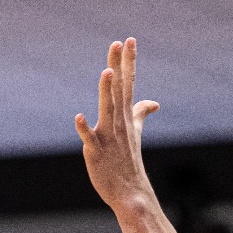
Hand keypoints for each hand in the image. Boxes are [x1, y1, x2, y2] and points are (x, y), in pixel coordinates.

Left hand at [75, 38, 157, 213]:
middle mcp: (119, 123)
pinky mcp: (96, 153)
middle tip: (119, 43)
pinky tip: (78, 117)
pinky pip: (90, 140)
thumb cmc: (128, 162)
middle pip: (119, 90)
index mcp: (126, 117)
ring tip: (107, 71)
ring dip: (107, 91)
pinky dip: (84, 129)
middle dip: (119, 66)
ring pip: (108, 110)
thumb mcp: (136, 133)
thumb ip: (140, 114)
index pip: (129, 83)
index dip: (129, 62)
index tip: (130, 39)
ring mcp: (108, 137)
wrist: (130, 193)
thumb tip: (153, 103)